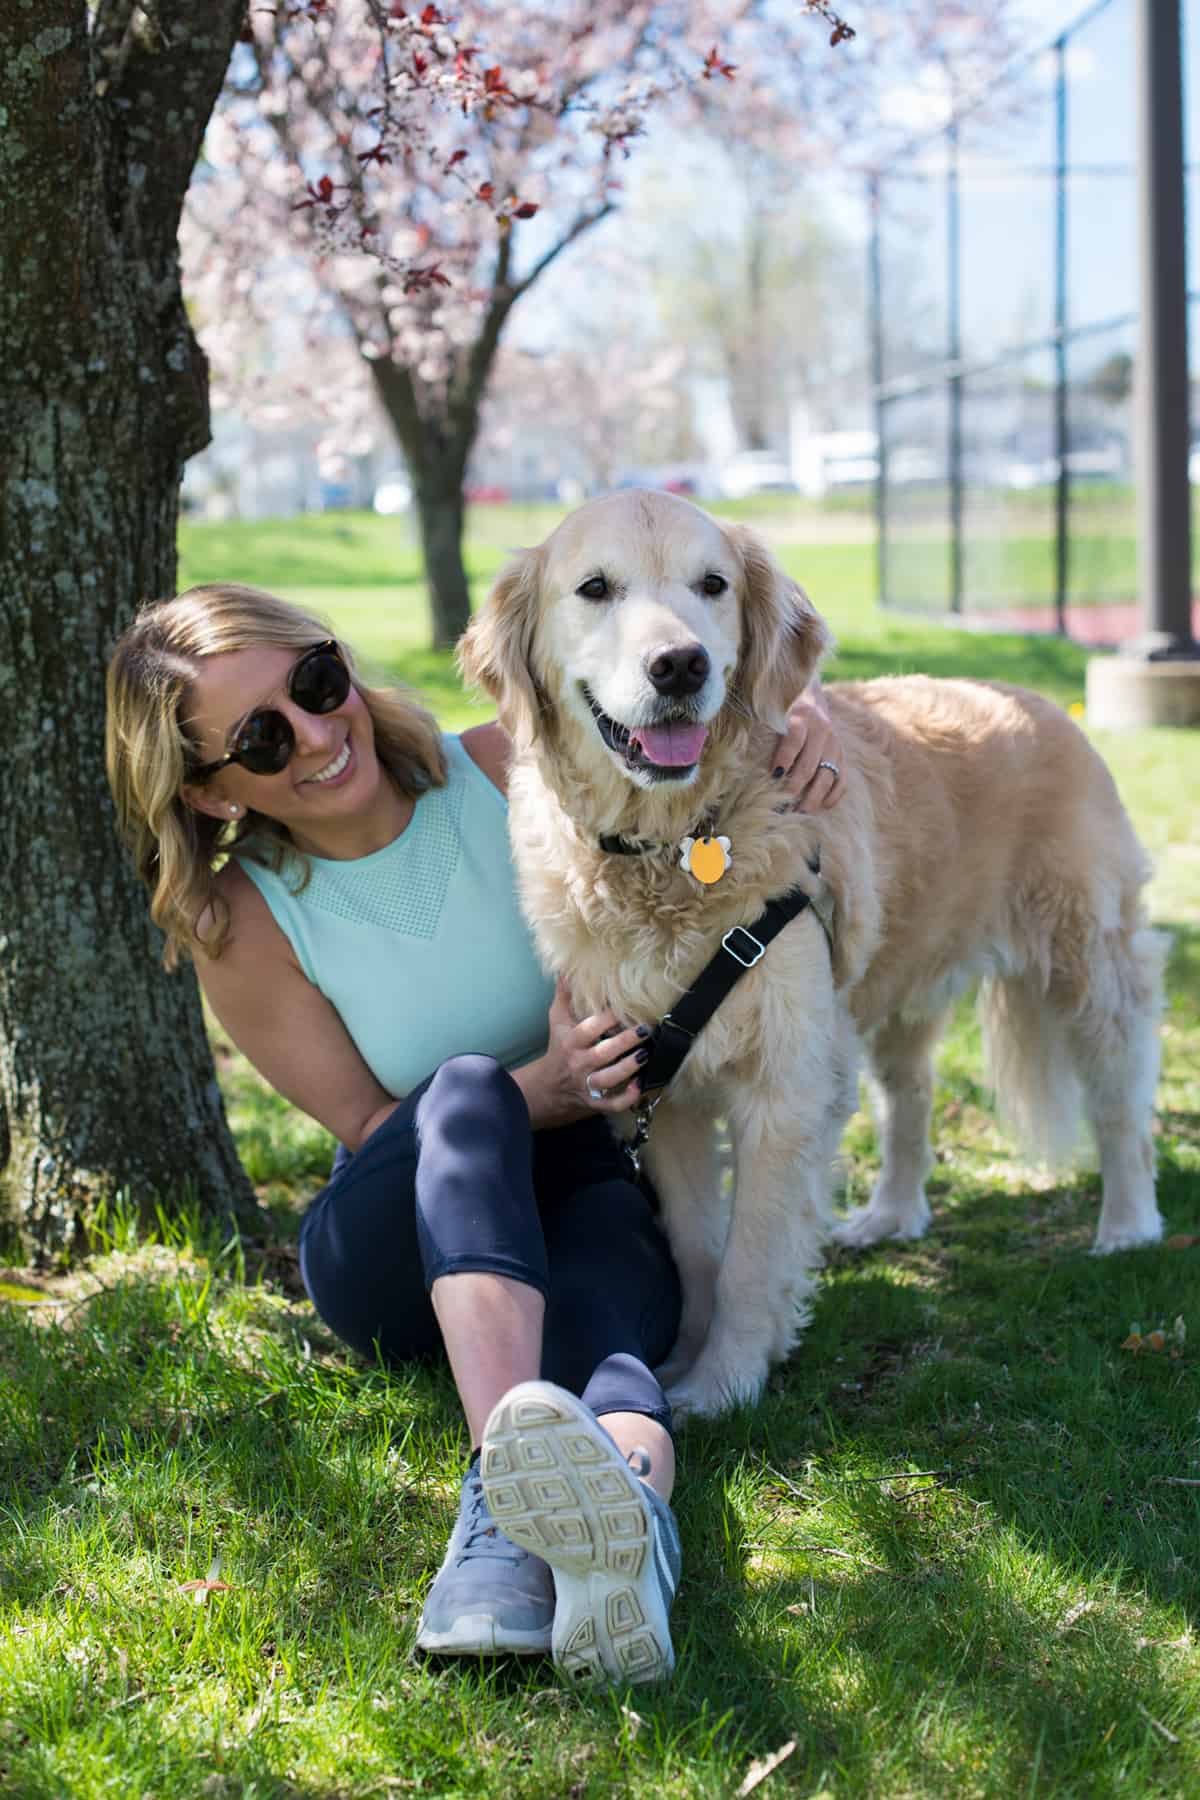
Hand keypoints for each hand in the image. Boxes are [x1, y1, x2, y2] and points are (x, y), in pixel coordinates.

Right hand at [540, 979, 647, 1121]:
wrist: (548, 1087)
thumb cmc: (558, 1048)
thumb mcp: (557, 1021)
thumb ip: (565, 996)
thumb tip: (567, 969)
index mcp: (571, 1042)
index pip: (588, 1029)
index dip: (605, 1019)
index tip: (622, 1008)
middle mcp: (579, 1064)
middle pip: (602, 1053)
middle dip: (625, 1042)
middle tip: (645, 1029)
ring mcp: (587, 1085)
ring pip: (608, 1079)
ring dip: (628, 1068)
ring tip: (645, 1055)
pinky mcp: (595, 1103)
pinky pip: (611, 1104)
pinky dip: (626, 1099)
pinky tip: (639, 1086)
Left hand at [769, 680, 846, 811]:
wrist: (810, 691)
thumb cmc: (782, 705)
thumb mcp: (772, 707)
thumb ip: (760, 723)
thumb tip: (739, 745)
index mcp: (802, 716)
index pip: (794, 741)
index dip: (784, 760)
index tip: (773, 777)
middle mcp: (821, 729)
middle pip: (810, 763)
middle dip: (796, 786)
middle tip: (784, 805)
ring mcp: (834, 742)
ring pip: (828, 774)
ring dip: (815, 796)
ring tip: (802, 811)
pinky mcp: (841, 752)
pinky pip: (842, 777)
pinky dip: (834, 793)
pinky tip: (823, 806)